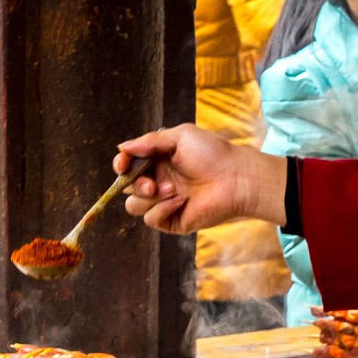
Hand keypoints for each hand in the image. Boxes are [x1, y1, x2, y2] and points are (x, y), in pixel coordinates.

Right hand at [114, 126, 285, 234]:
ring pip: (134, 206)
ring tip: (172, 190)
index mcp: (158, 162)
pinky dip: (161, 209)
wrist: (236, 178)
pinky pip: (151, 219)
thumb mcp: (180, 137)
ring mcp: (164, 203)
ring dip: (148, 198)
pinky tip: (180, 201)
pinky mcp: (172, 220)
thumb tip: (121, 146)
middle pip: (127, 187)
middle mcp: (158, 182)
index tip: (122, 164)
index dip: (121, 165)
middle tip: (151, 183)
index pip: (127, 166)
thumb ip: (150, 141)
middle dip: (134, 184)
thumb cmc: (213, 153)